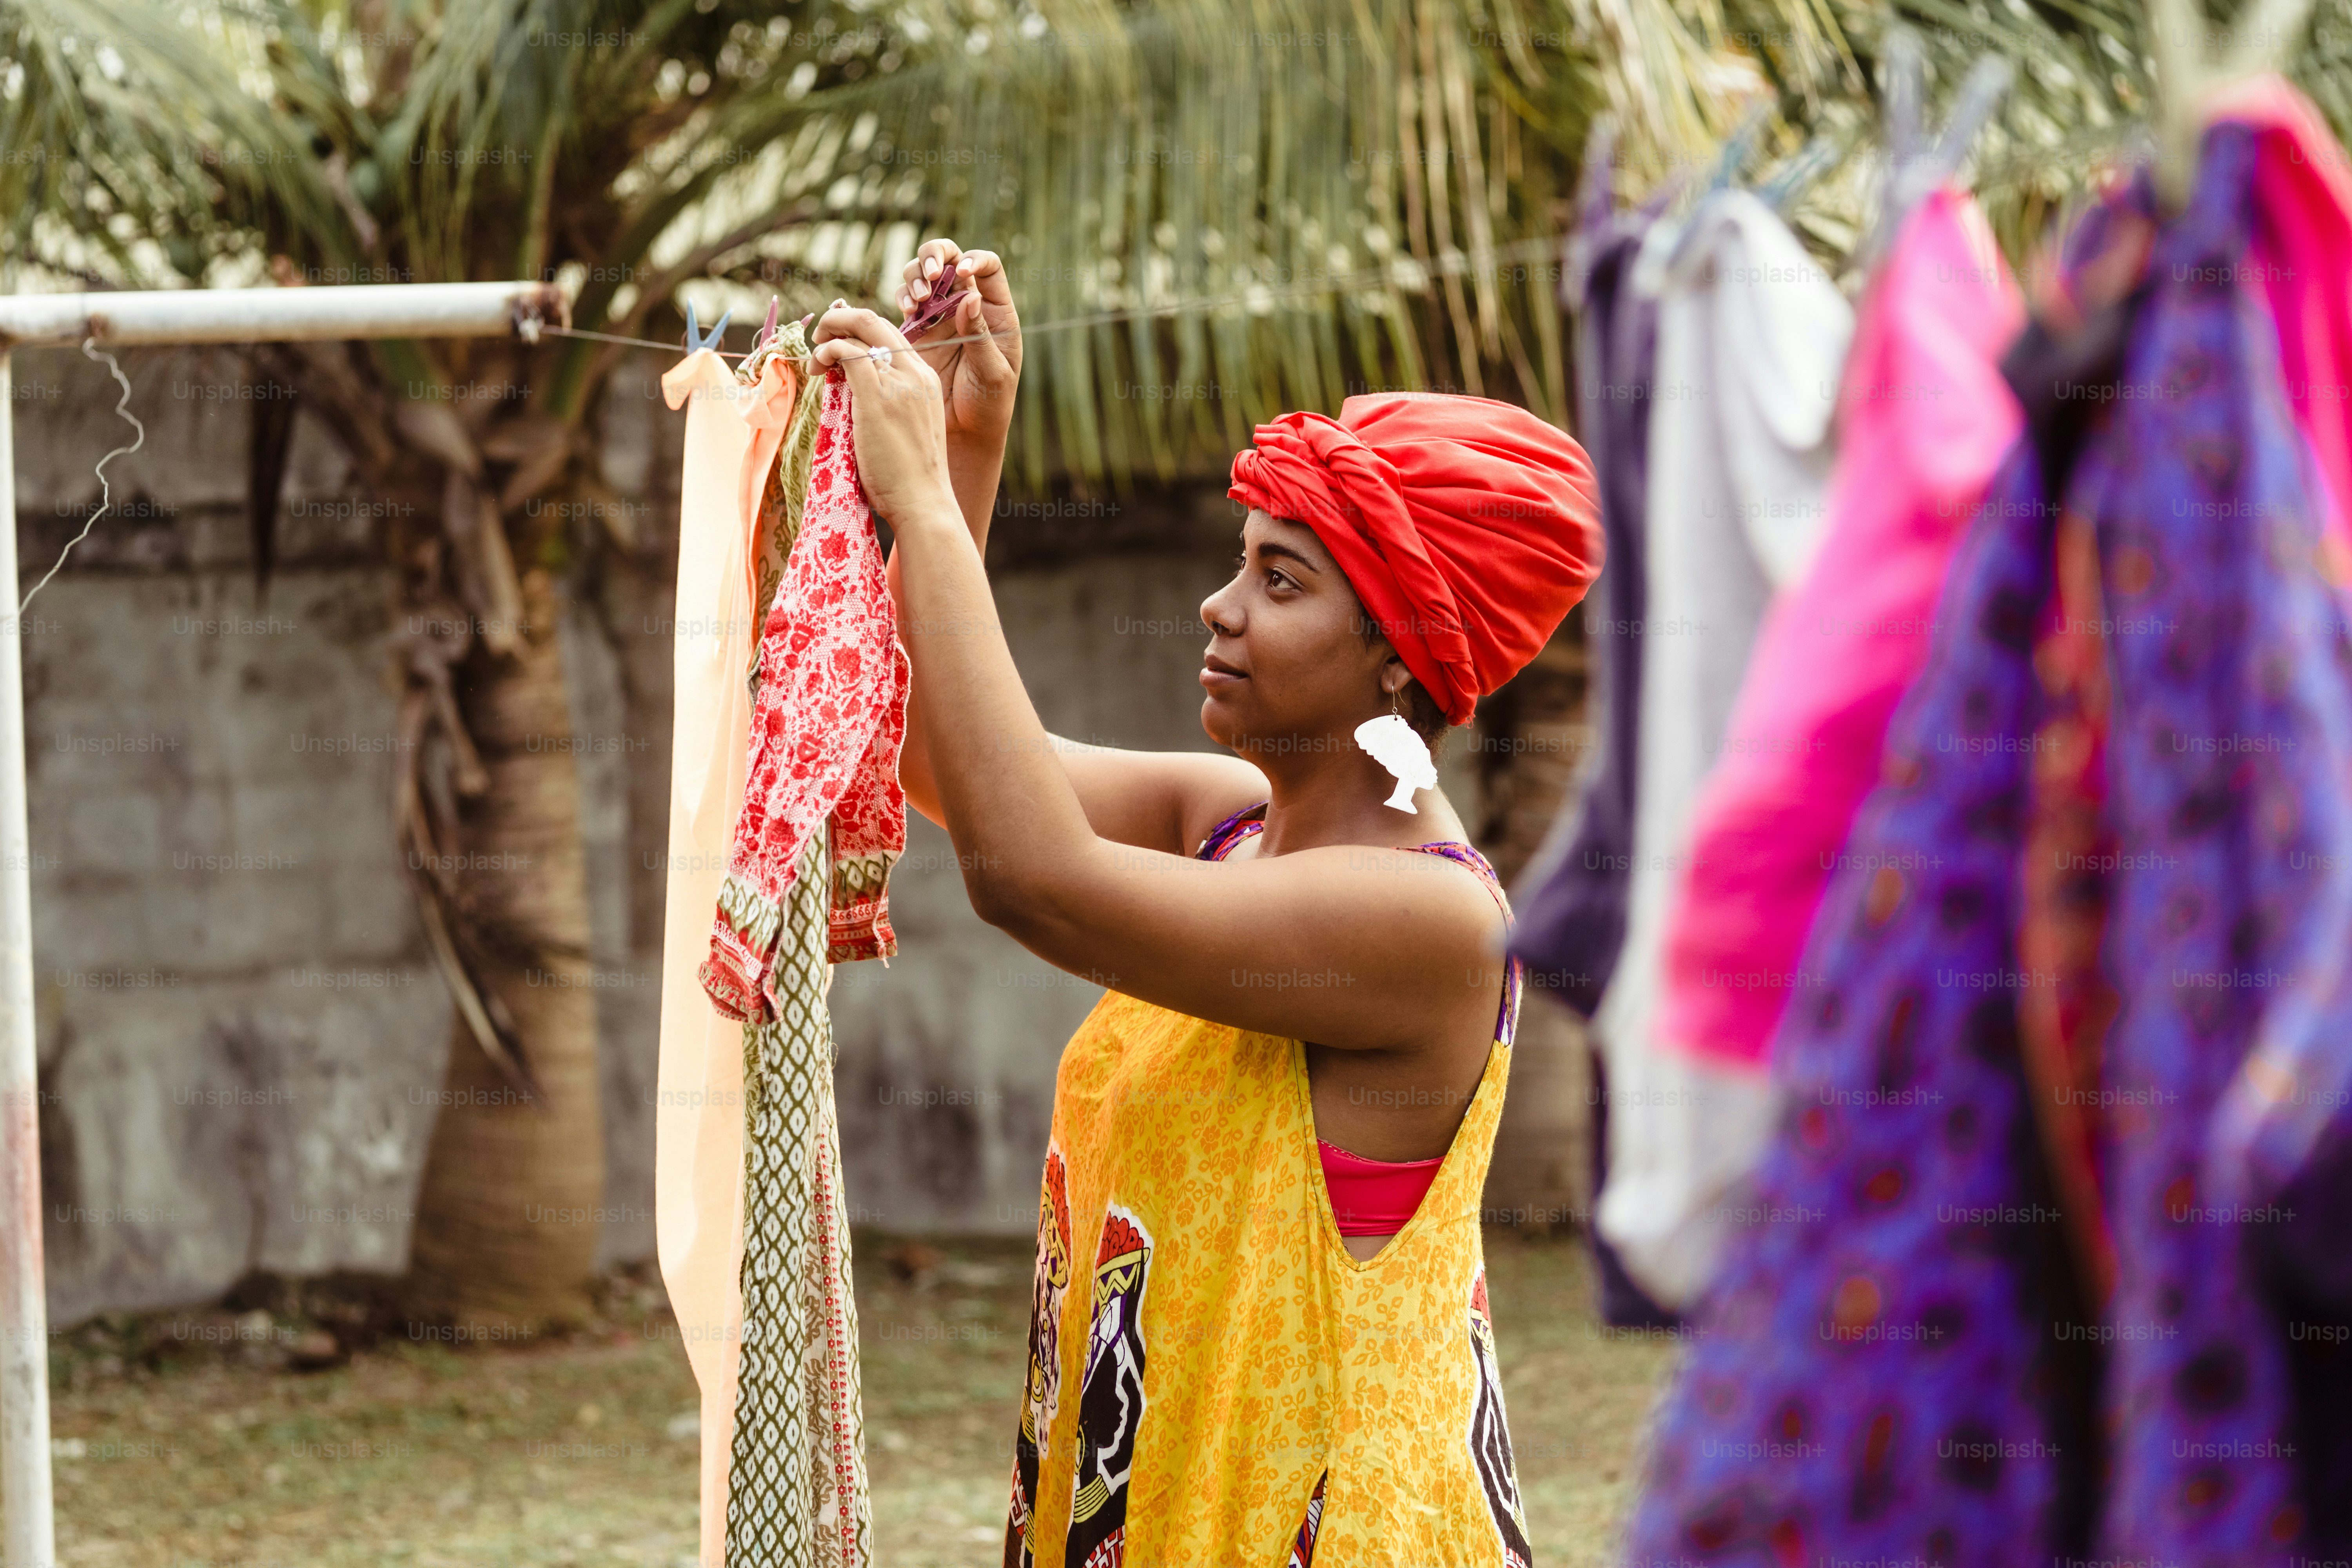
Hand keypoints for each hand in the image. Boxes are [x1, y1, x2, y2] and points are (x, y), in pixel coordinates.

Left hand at [811, 307, 959, 530]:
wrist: (924, 502)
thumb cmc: (909, 477)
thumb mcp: (905, 427)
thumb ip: (888, 402)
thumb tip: (851, 389)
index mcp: (925, 378)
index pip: (890, 336)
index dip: (859, 332)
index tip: (838, 345)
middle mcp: (916, 372)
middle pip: (876, 322)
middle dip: (841, 320)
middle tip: (820, 339)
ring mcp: (899, 381)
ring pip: (861, 328)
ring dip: (831, 333)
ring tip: (816, 358)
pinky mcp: (877, 395)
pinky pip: (847, 352)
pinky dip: (827, 350)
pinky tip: (818, 367)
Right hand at [896, 239, 1020, 445]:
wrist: (963, 431)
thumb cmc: (989, 404)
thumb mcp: (992, 373)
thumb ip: (981, 336)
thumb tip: (970, 297)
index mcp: (995, 311)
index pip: (987, 267)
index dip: (975, 259)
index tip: (963, 273)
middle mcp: (965, 305)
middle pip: (949, 259)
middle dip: (936, 256)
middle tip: (930, 275)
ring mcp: (939, 315)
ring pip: (923, 275)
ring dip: (916, 277)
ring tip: (919, 301)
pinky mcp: (915, 330)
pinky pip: (905, 301)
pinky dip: (902, 296)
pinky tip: (908, 310)